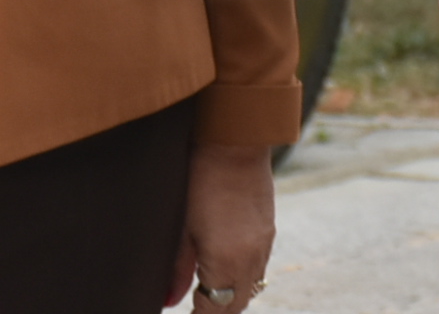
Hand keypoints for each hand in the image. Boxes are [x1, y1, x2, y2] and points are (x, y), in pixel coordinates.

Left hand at [167, 140, 275, 308]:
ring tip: (207, 286)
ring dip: (231, 293)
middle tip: (195, 303)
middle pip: (237, 305)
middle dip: (216, 310)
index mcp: (227, 261)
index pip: (215, 311)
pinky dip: (242, 275)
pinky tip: (224, 262)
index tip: (187, 311)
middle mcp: (251, 258)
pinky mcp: (269, 230)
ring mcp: (264, 244)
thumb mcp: (182, 226)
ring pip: (251, 288)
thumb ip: (177, 268)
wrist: (235, 141)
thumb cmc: (200, 178)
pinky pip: (259, 267)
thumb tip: (169, 301)